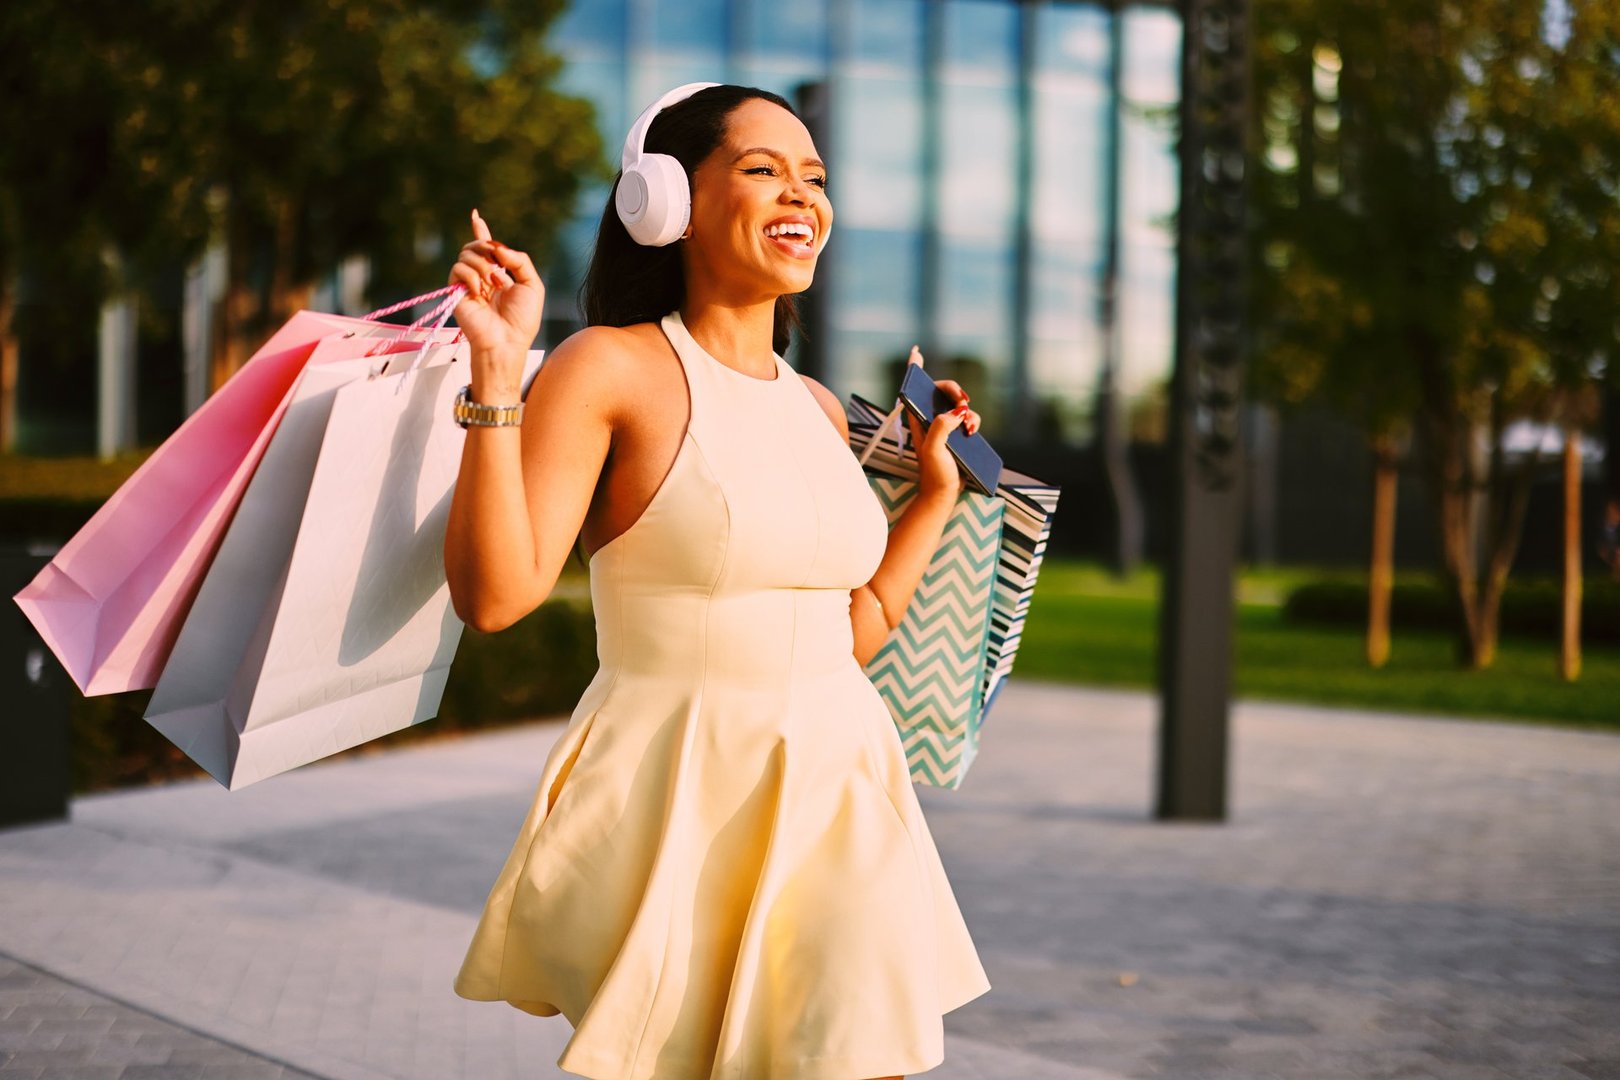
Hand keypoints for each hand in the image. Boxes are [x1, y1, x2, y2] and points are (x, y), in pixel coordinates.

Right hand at [449, 209, 544, 398]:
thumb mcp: (532, 285)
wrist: (506, 341)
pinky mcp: (456, 291)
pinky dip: (471, 275)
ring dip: (483, 265)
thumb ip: (519, 260)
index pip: (488, 249)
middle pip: (476, 246)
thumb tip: (497, 247)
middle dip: (488, 248)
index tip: (475, 215)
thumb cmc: (522, 320)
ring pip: (467, 254)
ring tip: (492, 284)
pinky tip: (480, 290)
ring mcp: (468, 284)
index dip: (482, 231)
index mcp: (500, 275)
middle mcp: (482, 277)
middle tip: (500, 268)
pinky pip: (458, 268)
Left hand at [903, 346, 978, 499]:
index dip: (915, 370)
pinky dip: (974, 421)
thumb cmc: (934, 473)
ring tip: (969, 428)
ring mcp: (944, 426)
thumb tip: (956, 412)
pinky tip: (973, 433)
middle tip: (964, 401)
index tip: (916, 352)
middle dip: (955, 391)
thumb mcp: (934, 450)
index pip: (913, 390)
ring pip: (959, 405)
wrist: (944, 494)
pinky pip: (968, 418)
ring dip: (968, 412)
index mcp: (917, 420)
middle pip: (942, 391)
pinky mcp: (956, 434)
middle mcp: (929, 419)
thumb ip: (941, 427)